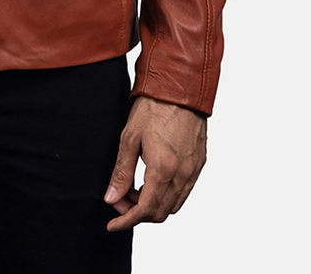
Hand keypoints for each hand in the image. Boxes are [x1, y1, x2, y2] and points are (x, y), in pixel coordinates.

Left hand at [103, 96, 206, 231]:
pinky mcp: (199, 163)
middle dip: (137, 213)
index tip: (112, 224)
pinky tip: (151, 180)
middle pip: (160, 212)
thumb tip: (111, 198)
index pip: (145, 210)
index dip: (127, 221)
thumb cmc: (153, 107)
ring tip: (133, 189)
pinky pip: (184, 191)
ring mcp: (194, 170)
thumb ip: (121, 171)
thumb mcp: (129, 137)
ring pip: (173, 204)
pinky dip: (166, 195)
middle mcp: (183, 174)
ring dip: (152, 205)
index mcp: (163, 169)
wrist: (181, 87)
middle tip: (119, 199)